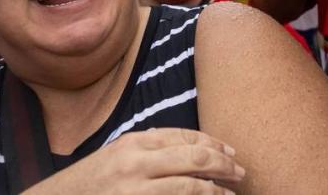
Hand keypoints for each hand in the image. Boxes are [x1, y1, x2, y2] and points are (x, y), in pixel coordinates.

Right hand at [23, 128, 243, 194]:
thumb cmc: (87, 183)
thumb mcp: (115, 155)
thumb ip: (148, 148)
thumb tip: (187, 146)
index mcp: (134, 143)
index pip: (185, 138)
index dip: (214, 144)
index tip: (231, 152)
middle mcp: (136, 163)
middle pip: (194, 159)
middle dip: (223, 165)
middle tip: (241, 171)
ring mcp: (134, 191)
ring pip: (189, 187)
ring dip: (216, 190)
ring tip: (230, 192)